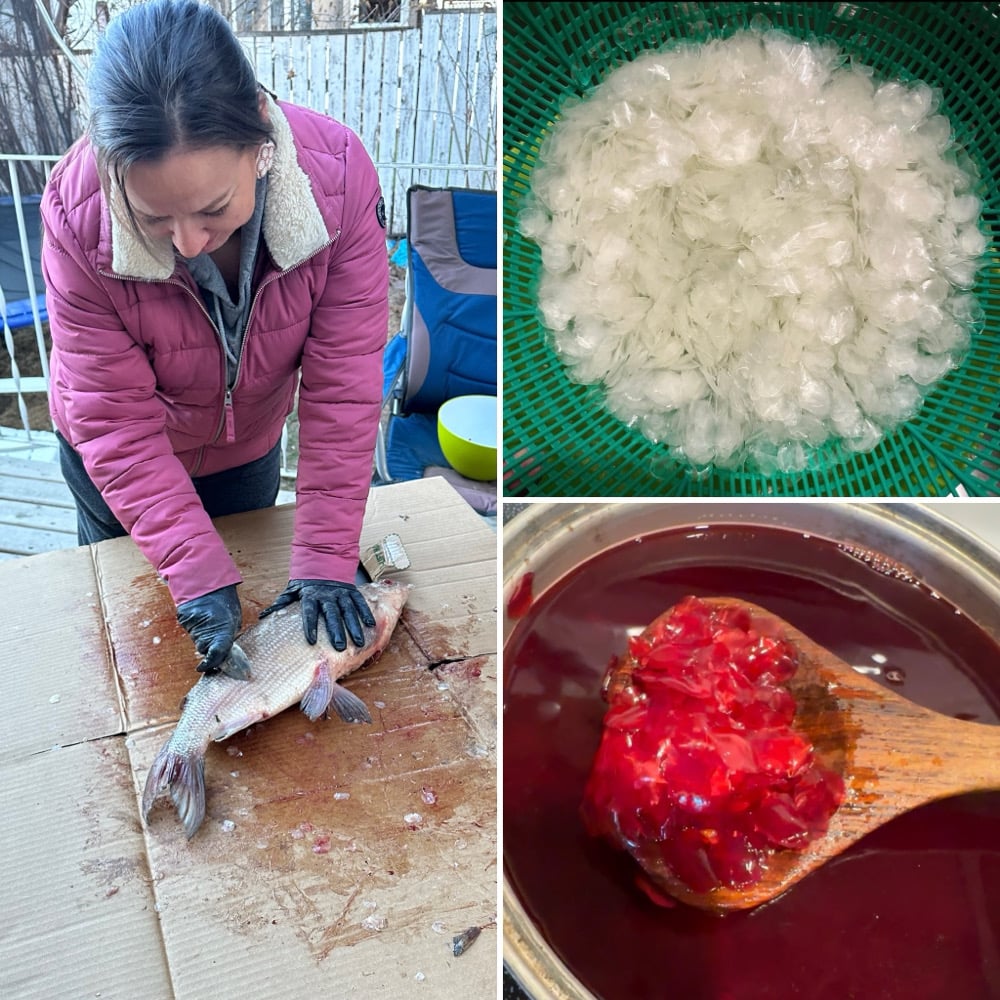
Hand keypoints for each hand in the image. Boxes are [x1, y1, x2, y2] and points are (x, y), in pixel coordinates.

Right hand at [176, 584, 242, 673]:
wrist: (208, 582)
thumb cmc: (225, 601)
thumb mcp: (234, 619)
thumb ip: (227, 636)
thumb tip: (222, 649)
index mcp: (223, 631)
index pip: (216, 654)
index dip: (212, 663)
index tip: (206, 667)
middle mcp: (206, 631)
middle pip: (204, 648)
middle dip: (209, 646)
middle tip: (215, 634)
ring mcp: (192, 626)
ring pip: (196, 639)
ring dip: (203, 635)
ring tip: (209, 621)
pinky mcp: (184, 620)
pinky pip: (190, 629)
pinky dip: (196, 626)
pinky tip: (201, 616)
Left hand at [261, 579, 375, 650]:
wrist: (323, 560)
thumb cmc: (306, 582)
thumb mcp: (292, 590)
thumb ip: (281, 603)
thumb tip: (263, 615)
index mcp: (310, 596)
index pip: (309, 612)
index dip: (310, 626)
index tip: (311, 640)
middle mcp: (327, 595)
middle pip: (331, 614)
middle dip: (336, 631)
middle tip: (339, 647)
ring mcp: (341, 593)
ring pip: (348, 610)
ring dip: (353, 626)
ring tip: (358, 642)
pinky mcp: (352, 591)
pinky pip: (359, 602)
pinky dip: (365, 612)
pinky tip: (370, 624)